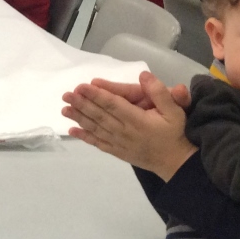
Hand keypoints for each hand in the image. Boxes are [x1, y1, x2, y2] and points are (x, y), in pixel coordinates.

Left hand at [61, 71, 196, 179]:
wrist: (175, 163)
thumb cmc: (174, 133)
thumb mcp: (175, 111)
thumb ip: (160, 93)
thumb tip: (144, 75)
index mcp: (137, 119)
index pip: (112, 104)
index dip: (96, 95)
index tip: (82, 86)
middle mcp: (124, 131)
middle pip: (99, 115)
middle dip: (82, 104)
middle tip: (66, 94)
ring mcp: (118, 142)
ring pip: (95, 128)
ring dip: (79, 118)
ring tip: (64, 109)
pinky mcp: (116, 151)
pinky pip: (98, 143)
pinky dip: (84, 137)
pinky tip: (72, 131)